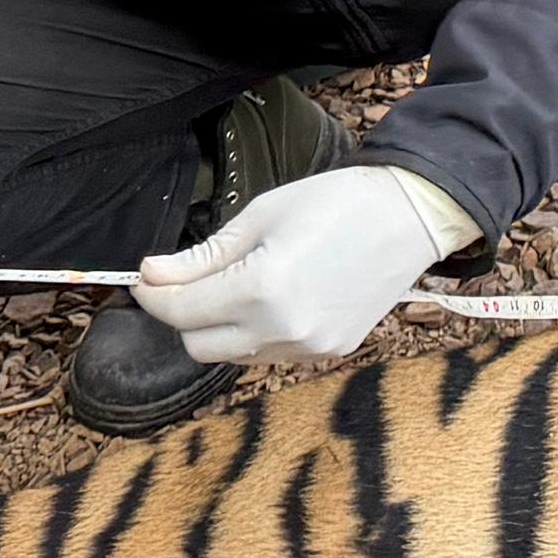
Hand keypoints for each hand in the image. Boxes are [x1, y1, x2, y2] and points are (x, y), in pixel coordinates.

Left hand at [130, 167, 443, 364]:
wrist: (412, 216)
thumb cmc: (338, 201)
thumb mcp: (262, 215)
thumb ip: (203, 255)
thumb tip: (151, 274)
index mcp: (262, 288)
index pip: (179, 310)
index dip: (152, 293)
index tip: (145, 276)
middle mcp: (282, 328)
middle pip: (196, 345)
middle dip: (183, 314)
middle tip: (190, 279)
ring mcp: (308, 347)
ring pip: (231, 355)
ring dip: (219, 327)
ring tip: (240, 284)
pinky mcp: (328, 352)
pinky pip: (268, 354)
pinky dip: (256, 333)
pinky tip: (276, 299)